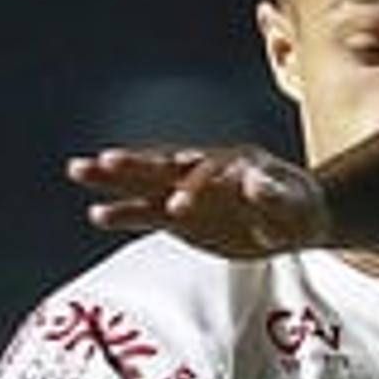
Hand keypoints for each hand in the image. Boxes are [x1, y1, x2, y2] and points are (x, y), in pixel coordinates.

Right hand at [67, 144, 327, 258]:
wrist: (293, 218)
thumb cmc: (299, 207)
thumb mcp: (296, 202)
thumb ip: (274, 194)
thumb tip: (255, 182)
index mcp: (234, 162)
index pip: (208, 171)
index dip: (194, 188)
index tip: (179, 207)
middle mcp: (204, 170)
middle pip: (165, 164)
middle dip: (134, 164)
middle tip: (102, 160)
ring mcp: (189, 191)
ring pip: (148, 183)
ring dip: (115, 179)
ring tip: (79, 170)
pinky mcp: (181, 216)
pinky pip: (149, 213)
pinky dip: (125, 214)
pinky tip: (96, 214)